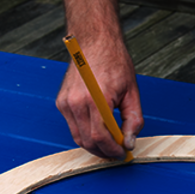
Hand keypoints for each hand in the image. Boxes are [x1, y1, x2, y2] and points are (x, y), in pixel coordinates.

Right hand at [56, 41, 142, 158]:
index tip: (122, 153)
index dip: (112, 150)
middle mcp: (76, 102)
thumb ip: (133, 120)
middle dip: (104, 151)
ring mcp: (65, 102)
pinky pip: (73, 126)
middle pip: (87, 141)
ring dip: (94, 144)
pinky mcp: (61, 102)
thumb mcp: (132, 92)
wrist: (94, 40)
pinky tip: (98, 129)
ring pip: (78, 137)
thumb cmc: (114, 61)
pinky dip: (85, 133)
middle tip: (117, 152)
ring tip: (110, 143)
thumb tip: (129, 142)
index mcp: (95, 99)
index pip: (100, 137)